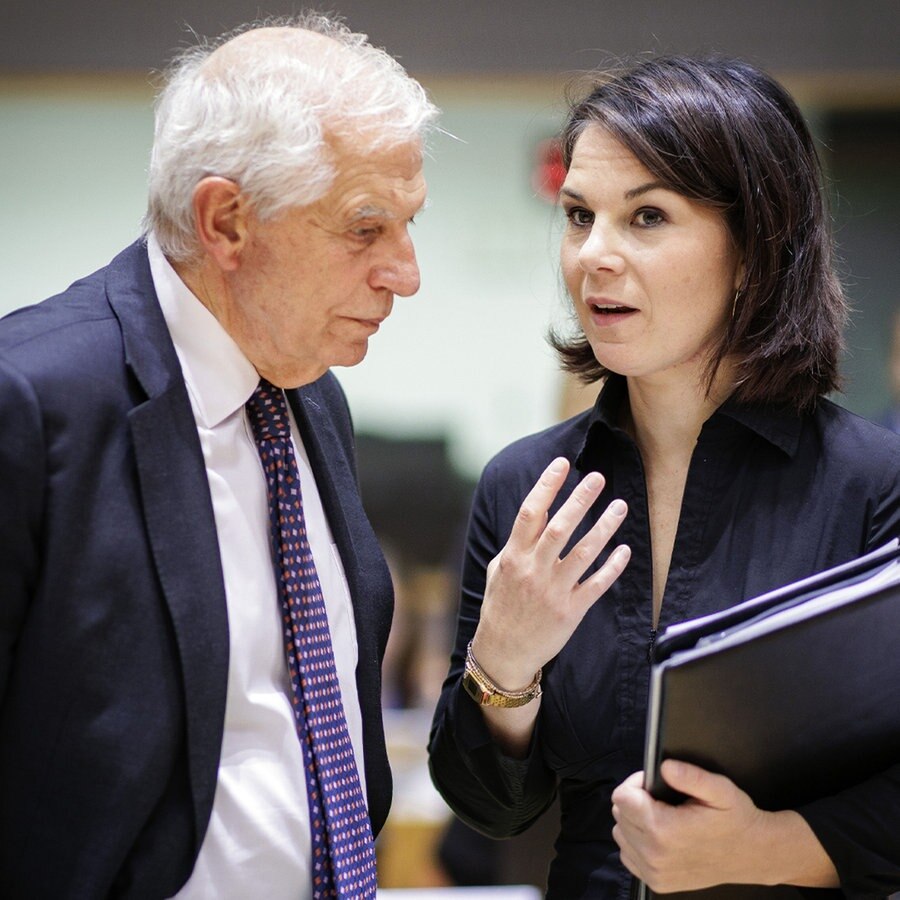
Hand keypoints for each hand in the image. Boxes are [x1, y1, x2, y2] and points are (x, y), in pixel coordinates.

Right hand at [472, 456, 629, 689]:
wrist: (504, 652)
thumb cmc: (500, 606)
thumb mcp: (498, 570)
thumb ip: (516, 544)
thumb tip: (537, 514)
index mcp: (513, 557)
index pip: (530, 513)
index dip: (546, 486)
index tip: (562, 464)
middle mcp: (533, 570)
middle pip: (559, 527)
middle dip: (580, 500)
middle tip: (598, 478)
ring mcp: (553, 591)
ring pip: (584, 553)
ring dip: (604, 527)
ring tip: (620, 505)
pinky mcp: (570, 611)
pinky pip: (596, 584)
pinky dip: (612, 567)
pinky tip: (624, 549)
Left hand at [611, 761, 837, 891]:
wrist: (753, 855)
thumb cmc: (736, 819)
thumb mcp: (720, 789)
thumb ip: (691, 776)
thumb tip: (665, 768)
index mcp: (664, 830)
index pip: (622, 797)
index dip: (636, 784)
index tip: (654, 784)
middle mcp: (655, 855)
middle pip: (619, 814)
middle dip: (635, 801)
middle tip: (661, 799)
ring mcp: (654, 872)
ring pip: (621, 834)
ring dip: (634, 821)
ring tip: (661, 816)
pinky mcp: (657, 883)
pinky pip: (628, 855)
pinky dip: (637, 842)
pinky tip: (658, 835)